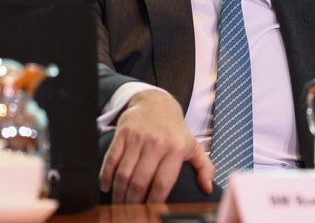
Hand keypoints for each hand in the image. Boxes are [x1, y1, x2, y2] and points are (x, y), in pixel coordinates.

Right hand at [99, 90, 214, 202]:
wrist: (156, 103)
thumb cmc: (175, 130)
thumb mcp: (194, 146)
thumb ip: (204, 167)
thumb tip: (208, 188)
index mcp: (175, 149)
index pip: (162, 183)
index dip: (154, 202)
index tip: (149, 212)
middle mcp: (156, 143)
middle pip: (140, 182)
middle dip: (133, 202)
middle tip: (130, 212)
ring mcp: (137, 138)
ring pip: (124, 173)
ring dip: (119, 193)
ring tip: (119, 204)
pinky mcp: (122, 134)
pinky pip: (111, 159)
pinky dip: (106, 176)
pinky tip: (106, 187)